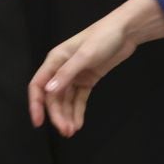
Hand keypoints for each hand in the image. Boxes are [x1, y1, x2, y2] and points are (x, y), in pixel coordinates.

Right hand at [29, 0, 163, 135]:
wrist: (127, 32)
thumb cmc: (103, 37)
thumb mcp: (85, 55)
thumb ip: (66, 74)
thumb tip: (48, 91)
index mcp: (55, 60)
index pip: (38, 85)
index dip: (36, 104)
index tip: (38, 123)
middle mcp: (61, 68)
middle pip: (53, 96)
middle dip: (57, 114)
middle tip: (66, 131)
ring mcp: (75, 75)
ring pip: (65, 100)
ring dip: (67, 115)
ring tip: (72, 131)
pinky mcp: (88, 79)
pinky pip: (78, 98)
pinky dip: (77, 111)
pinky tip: (78, 123)